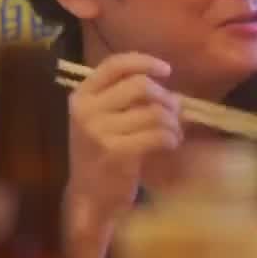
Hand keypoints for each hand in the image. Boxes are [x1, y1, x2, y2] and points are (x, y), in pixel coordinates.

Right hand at [66, 53, 182, 223]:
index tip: (167, 70)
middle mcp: (87, 109)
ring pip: (154, 112)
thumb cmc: (102, 153)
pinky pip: (158, 134)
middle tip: (174, 113)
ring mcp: (99, 131)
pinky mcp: (116, 152)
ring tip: (174, 132)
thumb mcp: (104, 119)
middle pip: (141, 85)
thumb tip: (170, 89)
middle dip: (165, 98)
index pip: (115, 65)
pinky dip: (171, 138)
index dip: (144, 62)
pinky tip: (170, 144)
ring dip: (173, 122)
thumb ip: (127, 99)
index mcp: (82, 95)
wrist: (90, 195)